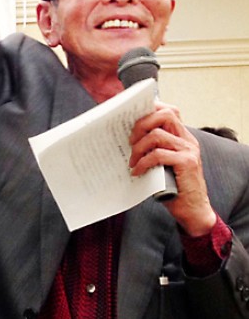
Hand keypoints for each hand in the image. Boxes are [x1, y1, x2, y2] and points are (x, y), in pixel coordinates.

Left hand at [129, 101, 215, 235]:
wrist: (192, 209)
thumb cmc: (172, 187)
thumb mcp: (161, 164)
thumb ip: (152, 149)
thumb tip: (125, 139)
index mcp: (182, 137)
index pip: (169, 111)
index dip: (150, 110)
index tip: (131, 118)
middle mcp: (187, 140)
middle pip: (165, 115)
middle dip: (141, 124)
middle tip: (129, 141)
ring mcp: (188, 150)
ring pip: (157, 135)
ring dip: (138, 148)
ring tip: (131, 162)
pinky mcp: (186, 163)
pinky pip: (158, 155)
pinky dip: (143, 163)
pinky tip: (136, 172)